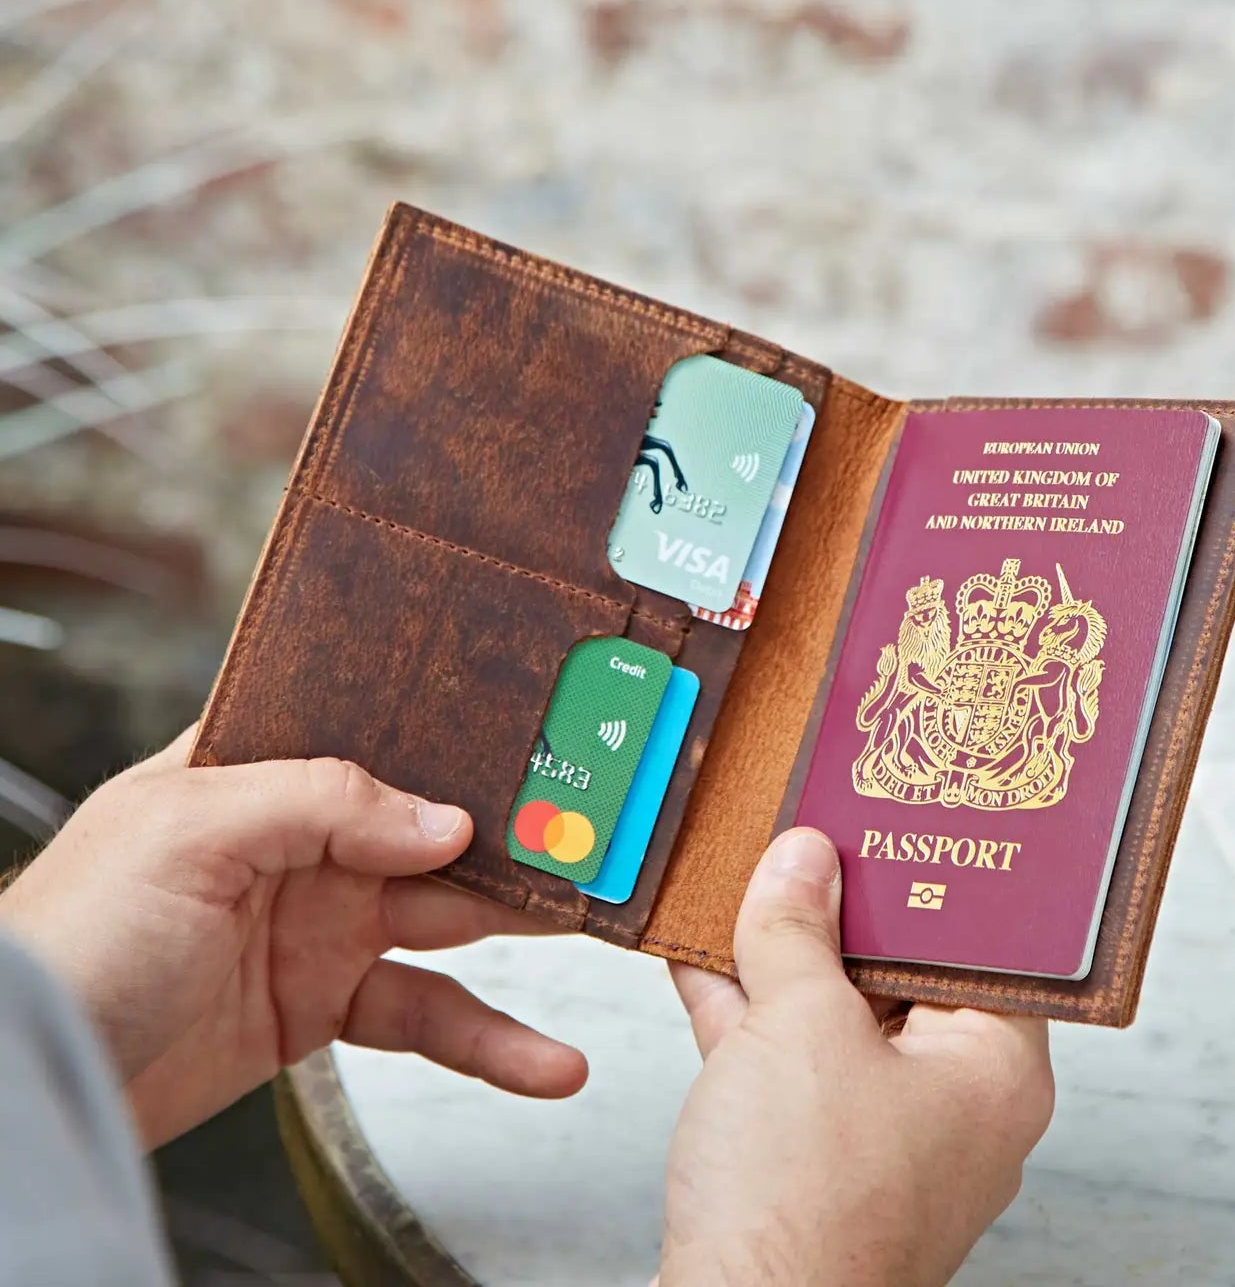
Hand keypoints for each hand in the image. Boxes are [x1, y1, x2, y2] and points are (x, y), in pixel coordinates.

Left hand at [0, 730, 586, 1146]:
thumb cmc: (71, 936)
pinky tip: (544, 1059)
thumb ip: (322, 803)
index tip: (539, 733)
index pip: (378, 730)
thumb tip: (443, 818)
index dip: (455, 729)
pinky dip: (491, 1041)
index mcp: (261, 767)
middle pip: (433, 821)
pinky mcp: (328, 1002)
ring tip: (603, 927)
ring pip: (451, 914)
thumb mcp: (188, 831)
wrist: (32, 1081)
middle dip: (517, 827)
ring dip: (527, 925)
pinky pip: (428, 1012)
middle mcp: (302, 838)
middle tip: (597, 829)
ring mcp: (321, 921)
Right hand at [661, 829, 1052, 1286]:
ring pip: (835, 1016)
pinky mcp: (815, 1160)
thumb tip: (802, 860)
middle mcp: (950, 1104)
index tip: (893, 823)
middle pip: (900, 974)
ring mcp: (879, 1136)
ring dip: (781, 954)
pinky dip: (746, 1011)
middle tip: (810, 833)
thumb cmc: (803, 1208)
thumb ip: (797, 930)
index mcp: (993, 1072)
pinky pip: (788, 1061)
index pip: (980, 946)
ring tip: (745, 876)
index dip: (932, 878)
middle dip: (841, 908)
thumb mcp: (798, 1026)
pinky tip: (700, 954)